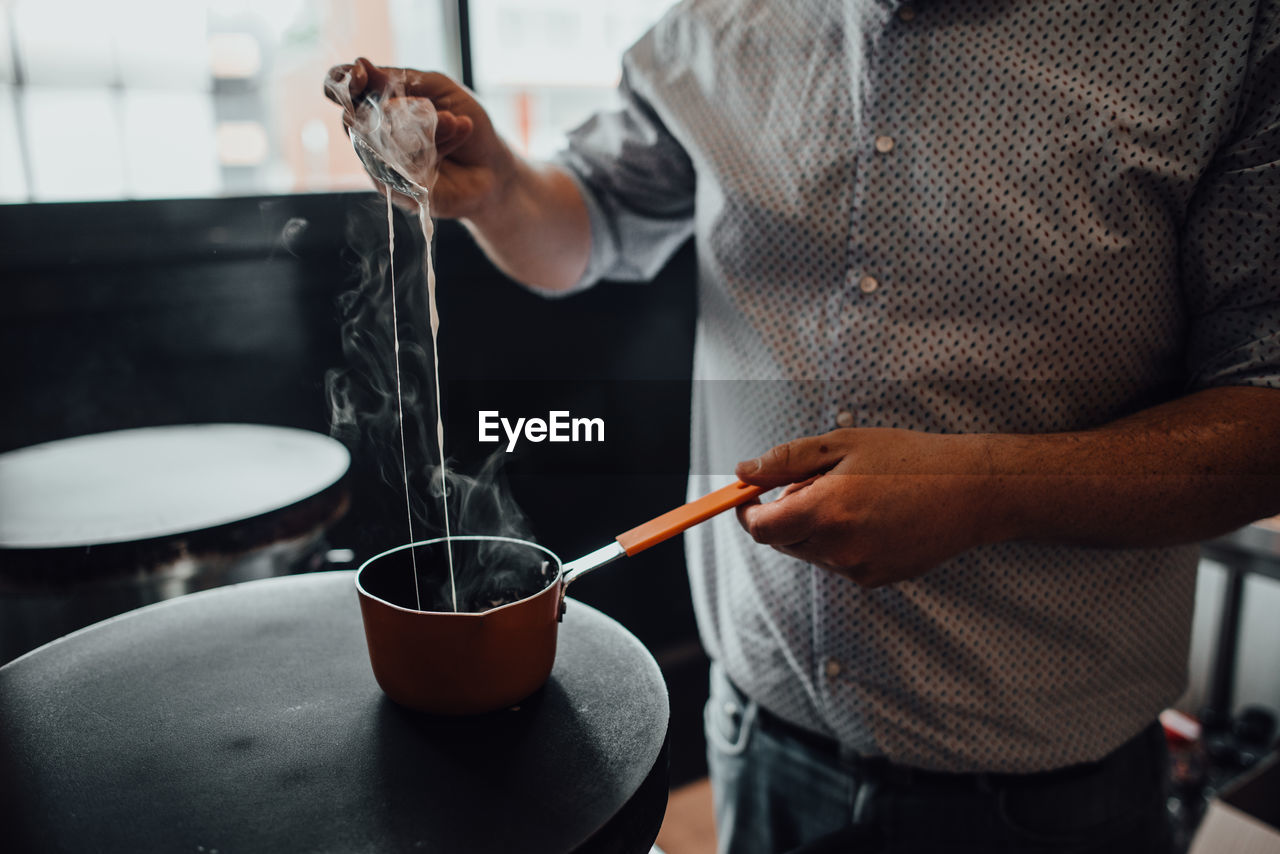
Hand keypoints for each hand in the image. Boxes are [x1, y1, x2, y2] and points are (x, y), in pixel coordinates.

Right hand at [324, 58, 516, 217]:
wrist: (495, 167)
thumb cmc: (466, 124)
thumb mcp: (438, 89)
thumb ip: (401, 79)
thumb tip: (360, 65)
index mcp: (377, 105)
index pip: (342, 91)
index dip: (342, 82)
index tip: (360, 76)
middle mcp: (373, 137)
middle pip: (355, 120)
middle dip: (394, 108)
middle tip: (428, 105)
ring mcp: (383, 166)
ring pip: (382, 144)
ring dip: (425, 126)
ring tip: (454, 121)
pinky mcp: (400, 191)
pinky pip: (401, 168)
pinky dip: (435, 146)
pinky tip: (457, 132)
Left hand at [734, 429, 998, 586]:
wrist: (972, 491)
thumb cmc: (908, 459)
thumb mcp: (843, 445)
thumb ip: (787, 460)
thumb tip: (742, 471)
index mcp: (827, 511)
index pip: (761, 528)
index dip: (747, 512)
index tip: (749, 496)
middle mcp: (840, 549)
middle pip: (783, 541)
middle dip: (786, 514)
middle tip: (819, 481)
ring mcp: (859, 569)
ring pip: (812, 552)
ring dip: (816, 527)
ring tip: (857, 496)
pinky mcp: (877, 580)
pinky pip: (841, 562)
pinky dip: (843, 541)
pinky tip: (877, 517)